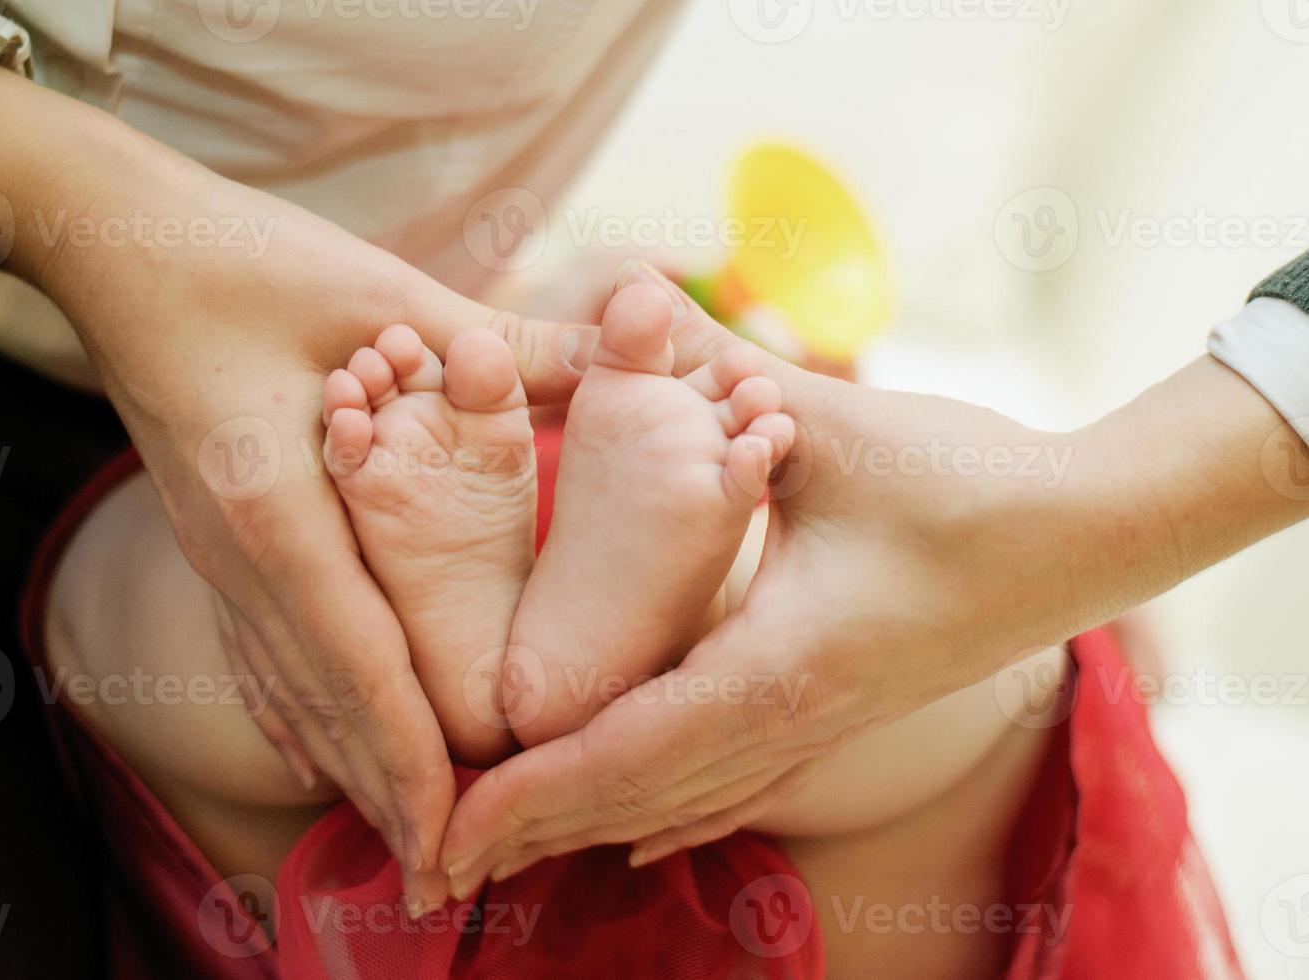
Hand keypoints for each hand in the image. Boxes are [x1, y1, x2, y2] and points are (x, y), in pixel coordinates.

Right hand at [0, 71, 596, 908]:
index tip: (453, 835)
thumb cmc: (245, 264)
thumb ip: (502, 347)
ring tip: (408, 842)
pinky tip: (331, 756)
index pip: (358, 665)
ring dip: (353, 770)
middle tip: (448, 881)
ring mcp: (218, 559)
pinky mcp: (217, 546)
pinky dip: (309, 718)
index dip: (409, 758)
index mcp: (279, 510)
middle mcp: (240, 558)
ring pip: (291, 695)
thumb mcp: (378, 294)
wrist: (120, 251)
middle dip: (388, 797)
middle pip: (322, 710)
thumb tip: (625, 357)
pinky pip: (263, 659)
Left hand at [438, 261, 1308, 893]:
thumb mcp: (833, 421)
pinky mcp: (832, 714)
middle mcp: (790, 720)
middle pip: (637, 799)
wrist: (1089, 535)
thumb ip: (714, 369)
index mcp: (778, 665)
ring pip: (679, 801)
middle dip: (536, 827)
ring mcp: (816, 729)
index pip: (626, 751)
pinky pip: (728, 786)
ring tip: (507, 846)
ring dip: (588, 824)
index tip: (451, 824)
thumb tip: (619, 295)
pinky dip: (662, 812)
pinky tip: (631, 838)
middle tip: (439, 855)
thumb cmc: (972, 481)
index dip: (532, 793)